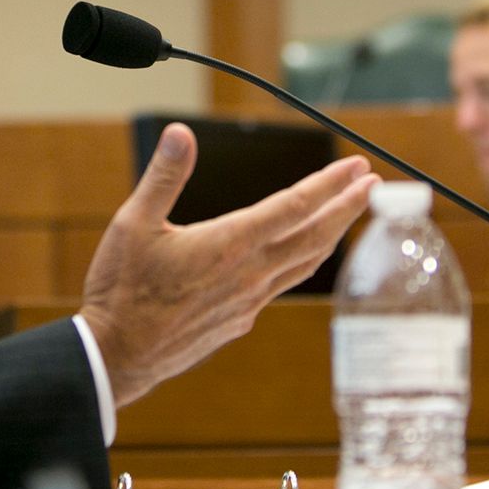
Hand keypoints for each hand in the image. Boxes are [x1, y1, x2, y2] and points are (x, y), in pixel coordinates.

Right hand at [79, 122, 376, 407]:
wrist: (117, 355)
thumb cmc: (121, 288)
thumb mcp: (133, 222)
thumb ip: (164, 176)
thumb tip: (181, 134)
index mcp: (228, 245)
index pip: (293, 207)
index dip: (329, 184)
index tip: (356, 168)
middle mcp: (248, 275)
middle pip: (314, 237)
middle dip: (347, 207)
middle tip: (370, 183)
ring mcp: (248, 303)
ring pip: (304, 265)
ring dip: (331, 236)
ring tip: (346, 216)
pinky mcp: (239, 322)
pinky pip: (281, 287)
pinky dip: (301, 264)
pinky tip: (295, 258)